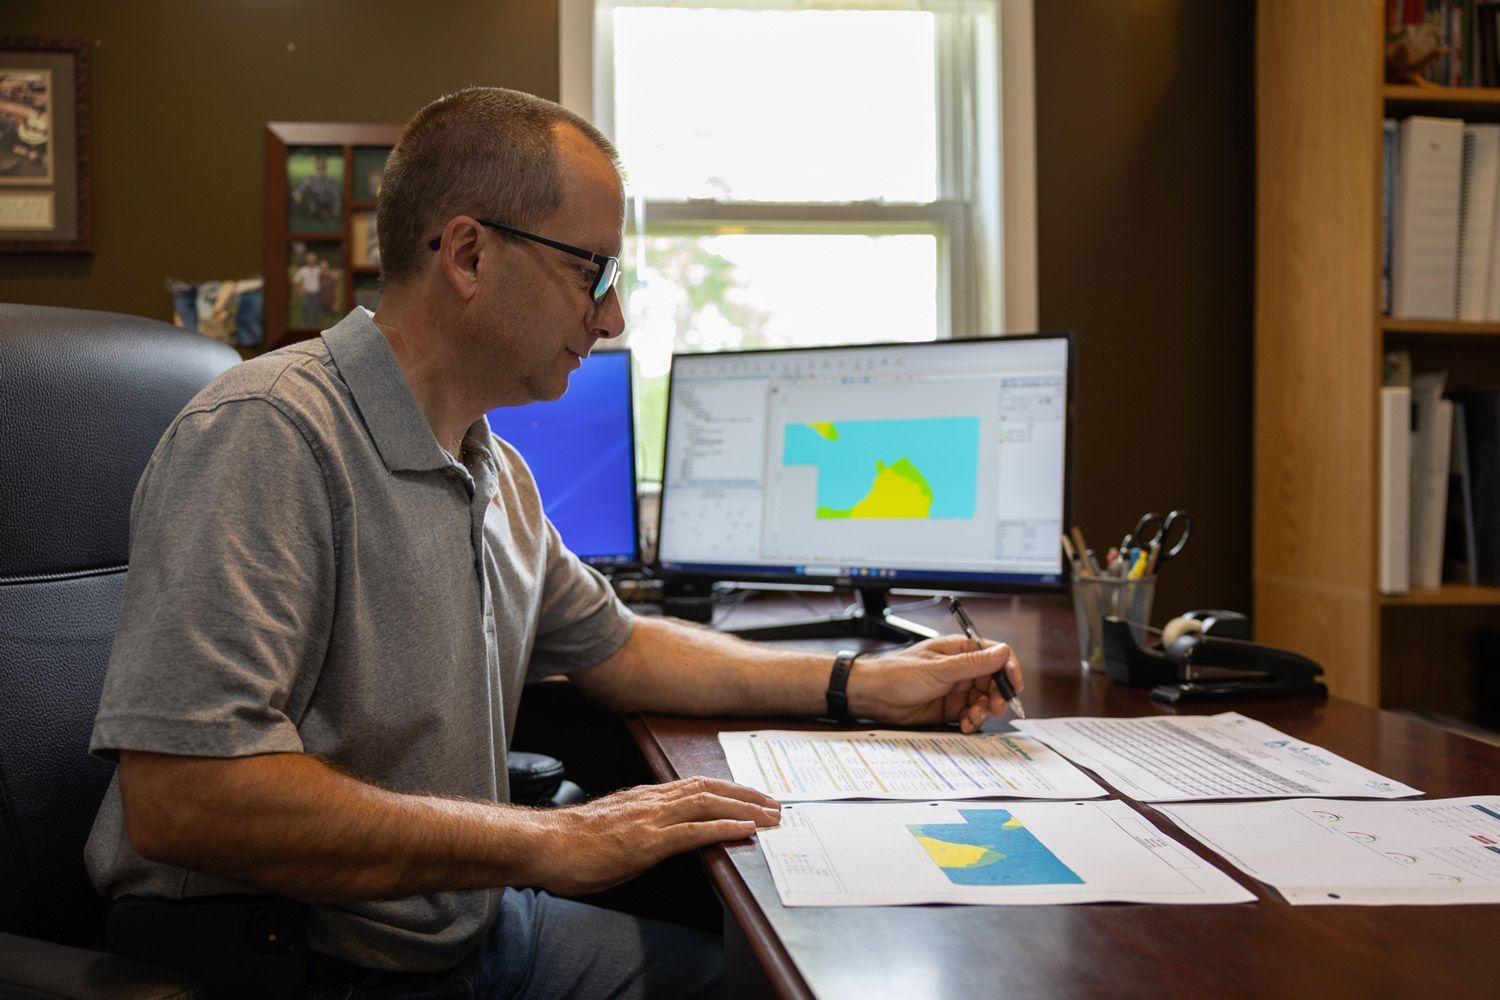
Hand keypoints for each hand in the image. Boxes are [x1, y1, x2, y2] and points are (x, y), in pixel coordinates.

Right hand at [528, 777, 780, 894]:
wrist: (543, 844)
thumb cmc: (570, 843)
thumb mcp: (613, 828)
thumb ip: (638, 826)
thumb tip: (657, 835)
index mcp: (645, 797)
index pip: (696, 785)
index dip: (728, 789)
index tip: (752, 795)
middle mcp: (652, 800)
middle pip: (710, 789)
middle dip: (746, 795)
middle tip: (775, 804)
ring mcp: (650, 819)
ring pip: (708, 804)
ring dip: (744, 808)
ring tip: (770, 815)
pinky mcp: (646, 842)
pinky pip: (692, 832)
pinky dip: (722, 827)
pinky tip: (744, 830)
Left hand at [847, 634, 1022, 732]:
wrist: (873, 695)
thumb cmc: (898, 673)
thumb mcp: (939, 669)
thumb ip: (973, 663)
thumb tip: (1003, 652)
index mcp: (960, 651)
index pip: (996, 656)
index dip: (1009, 670)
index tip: (1014, 686)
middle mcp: (961, 669)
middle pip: (994, 682)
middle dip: (997, 696)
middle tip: (994, 708)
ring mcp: (956, 690)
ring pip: (984, 701)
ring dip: (984, 711)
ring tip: (971, 718)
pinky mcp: (949, 708)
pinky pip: (971, 715)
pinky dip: (972, 722)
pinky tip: (964, 725)